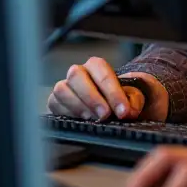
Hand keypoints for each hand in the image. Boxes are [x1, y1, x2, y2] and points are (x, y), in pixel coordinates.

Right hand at [46, 58, 167, 121]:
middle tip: (105, 115)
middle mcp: (78, 72)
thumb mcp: (131, 97)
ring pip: (62, 88)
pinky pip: (54, 103)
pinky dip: (66, 112)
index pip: (103, 72)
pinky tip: (79, 120)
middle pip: (77, 75)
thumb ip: (133, 100)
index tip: (123, 111)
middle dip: (92, 97)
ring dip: (77, 105)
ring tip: (91, 118)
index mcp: (97, 66)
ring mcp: (64, 86)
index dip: (113, 92)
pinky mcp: (55, 101)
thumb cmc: (117, 99)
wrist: (106, 109)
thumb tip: (128, 111)